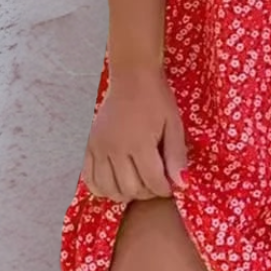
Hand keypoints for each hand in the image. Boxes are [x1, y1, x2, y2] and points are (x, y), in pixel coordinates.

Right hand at [81, 67, 189, 202]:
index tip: (170, 184)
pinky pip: (90, 179)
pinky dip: (103, 188)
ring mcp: (98, 148)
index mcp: (139, 142)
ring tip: (138, 182)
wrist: (132, 77)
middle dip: (148, 192)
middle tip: (156, 182)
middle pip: (130, 189)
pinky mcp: (88, 146)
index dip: (165, 189)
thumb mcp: (174, 124)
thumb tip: (182, 185)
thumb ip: (176, 156)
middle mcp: (115, 148)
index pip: (152, 182)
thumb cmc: (157, 99)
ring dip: (126, 193)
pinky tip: (116, 182)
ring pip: (109, 189)